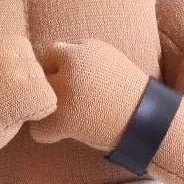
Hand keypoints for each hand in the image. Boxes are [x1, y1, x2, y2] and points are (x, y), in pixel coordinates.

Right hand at [0, 36, 56, 159]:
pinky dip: (37, 116)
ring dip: (32, 103)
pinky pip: (49, 104)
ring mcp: (15, 72)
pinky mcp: (25, 93)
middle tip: (2, 104)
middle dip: (27, 89)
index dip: (19, 77)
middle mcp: (5, 51)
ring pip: (46, 86)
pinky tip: (14, 120)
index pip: (27, 54)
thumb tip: (26, 64)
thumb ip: (1, 62)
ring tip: (5, 112)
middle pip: (38, 70)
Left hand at [29, 39, 148, 151]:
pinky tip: (63, 133)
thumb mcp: (107, 59)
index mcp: (83, 49)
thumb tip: (42, 60)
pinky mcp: (65, 119)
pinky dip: (48, 134)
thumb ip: (79, 56)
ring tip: (66, 116)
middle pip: (39, 76)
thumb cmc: (125, 92)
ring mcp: (66, 92)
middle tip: (69, 103)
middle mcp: (72, 65)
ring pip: (36, 100)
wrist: (148, 121)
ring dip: (46, 109)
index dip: (57, 70)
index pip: (51, 53)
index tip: (71, 85)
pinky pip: (38, 129)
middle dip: (50, 88)